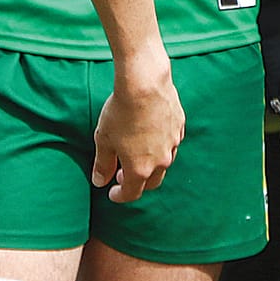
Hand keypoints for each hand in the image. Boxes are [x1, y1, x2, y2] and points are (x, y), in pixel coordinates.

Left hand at [91, 50, 184, 202]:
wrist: (145, 84)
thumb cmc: (121, 112)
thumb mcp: (104, 139)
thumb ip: (103, 164)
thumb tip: (100, 182)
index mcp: (141, 168)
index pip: (132, 193)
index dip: (120, 195)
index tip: (112, 193)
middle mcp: (161, 161)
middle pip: (151, 182)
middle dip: (136, 182)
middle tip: (121, 175)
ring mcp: (173, 144)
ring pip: (163, 162)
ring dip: (149, 164)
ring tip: (135, 154)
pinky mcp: (179, 127)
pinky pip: (170, 143)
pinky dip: (159, 146)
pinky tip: (149, 135)